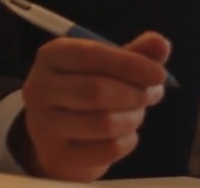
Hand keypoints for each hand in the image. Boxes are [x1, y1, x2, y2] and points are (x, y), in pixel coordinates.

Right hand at [13, 31, 171, 181]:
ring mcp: (43, 126)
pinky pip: (108, 149)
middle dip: (135, 94)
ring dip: (133, 117)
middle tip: (153, 95)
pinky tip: (126, 133)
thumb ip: (138, 52)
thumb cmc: (92, 86)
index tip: (160, 74)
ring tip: (137, 112)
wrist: (64, 135)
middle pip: (95, 91)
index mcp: (51, 56)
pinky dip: (128, 140)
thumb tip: (161, 43)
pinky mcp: (56, 156)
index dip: (130, 64)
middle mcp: (38, 89)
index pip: (90, 55)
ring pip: (103, 123)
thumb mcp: (112, 64)